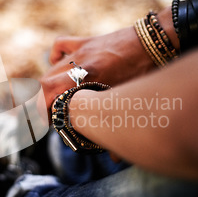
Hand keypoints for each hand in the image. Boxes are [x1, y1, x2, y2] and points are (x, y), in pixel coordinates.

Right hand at [40, 26, 155, 113]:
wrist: (154, 43)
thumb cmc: (145, 73)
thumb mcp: (127, 100)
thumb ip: (114, 121)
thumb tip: (112, 155)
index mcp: (90, 77)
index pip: (50, 91)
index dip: (43, 109)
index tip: (50, 122)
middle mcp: (81, 63)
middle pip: (46, 82)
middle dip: (44, 101)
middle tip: (54, 115)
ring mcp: (81, 50)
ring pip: (52, 68)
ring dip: (49, 86)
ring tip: (57, 98)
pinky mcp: (85, 41)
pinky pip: (60, 45)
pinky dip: (55, 58)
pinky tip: (60, 68)